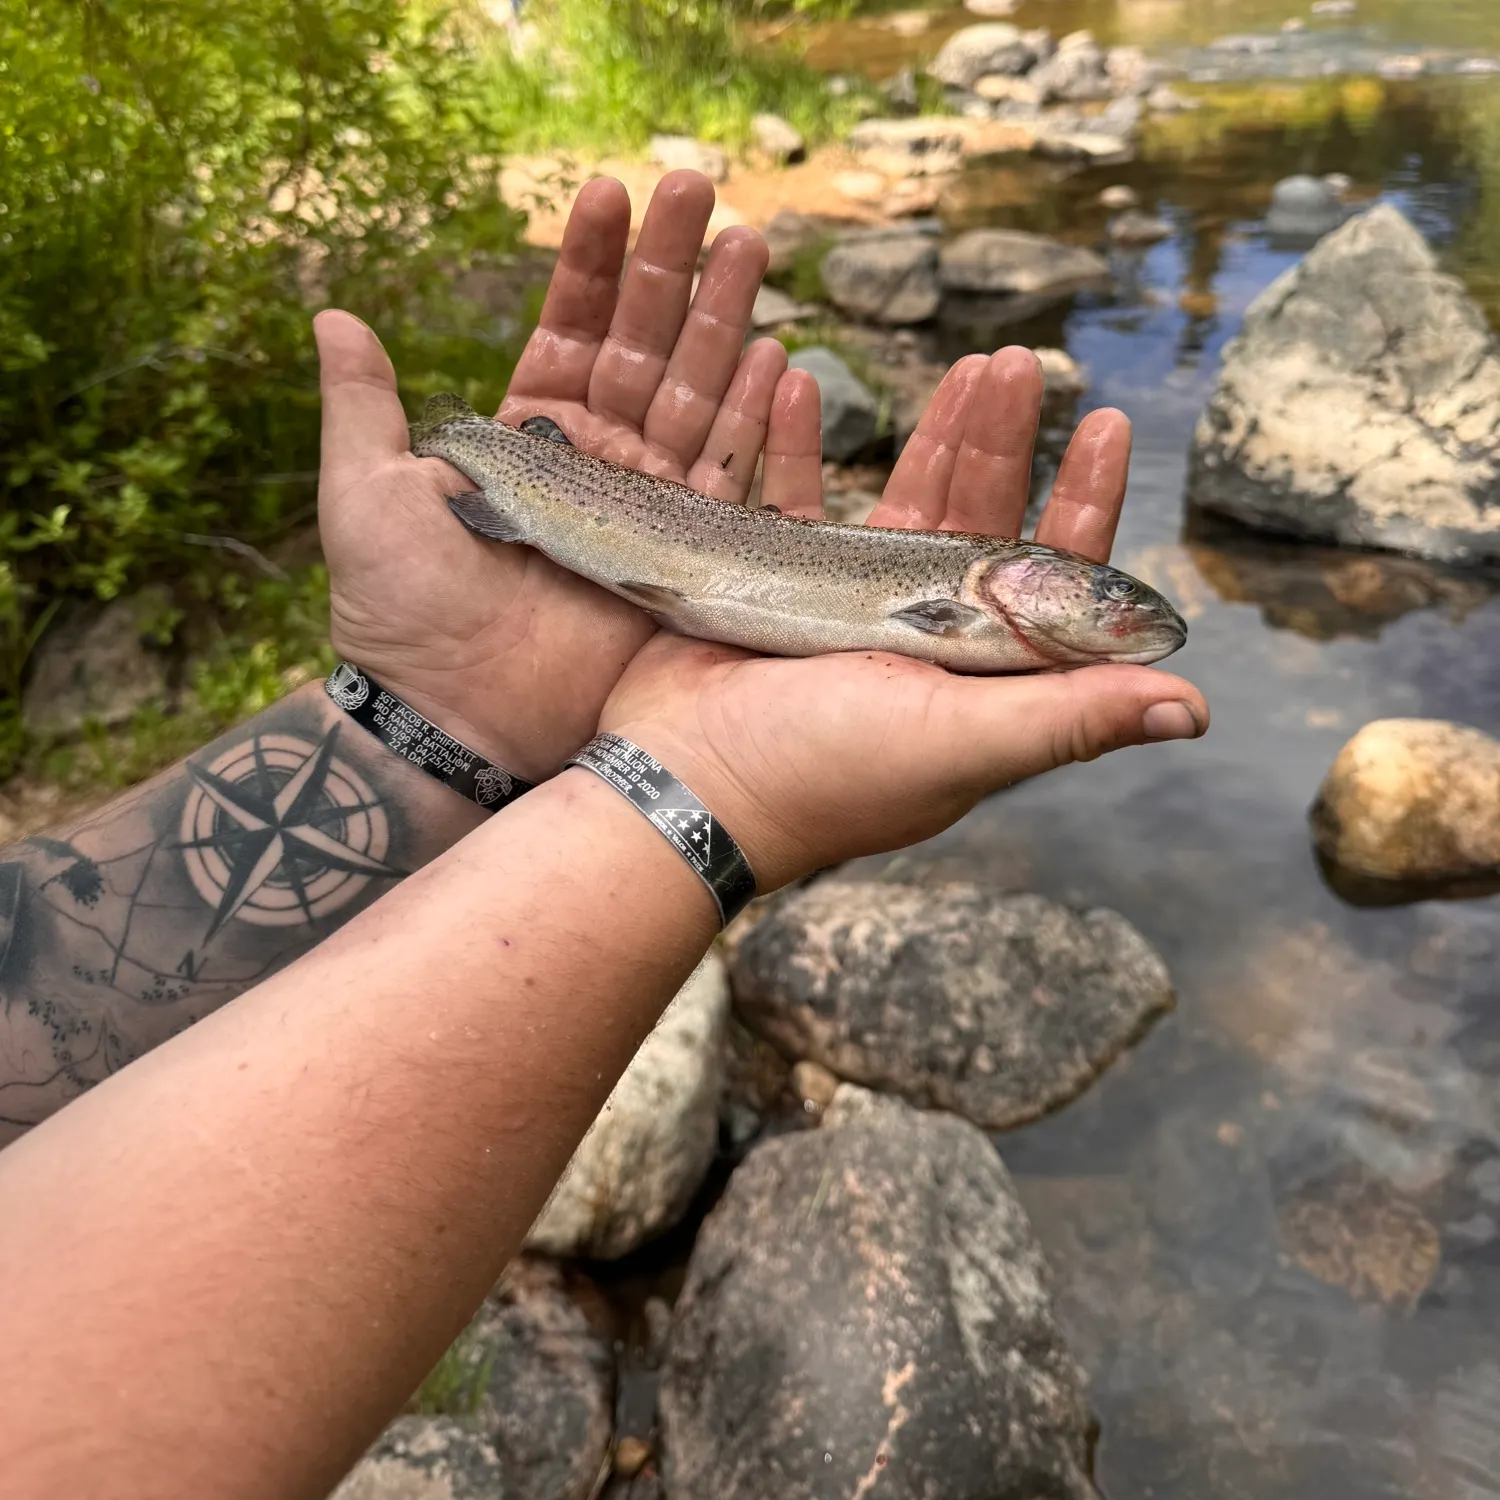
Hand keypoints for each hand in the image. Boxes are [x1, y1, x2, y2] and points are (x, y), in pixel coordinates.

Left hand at [313, 171, 813, 781]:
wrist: (453, 721)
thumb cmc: (400, 614)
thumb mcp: (364, 497)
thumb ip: (364, 408)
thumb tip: (333, 314)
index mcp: (528, 439)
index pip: (571, 332)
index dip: (592, 265)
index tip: (612, 190)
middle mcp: (597, 467)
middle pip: (647, 351)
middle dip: (673, 271)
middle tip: (703, 190)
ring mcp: (649, 512)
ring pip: (697, 401)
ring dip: (725, 323)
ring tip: (750, 245)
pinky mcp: (689, 564)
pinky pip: (731, 485)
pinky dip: (756, 426)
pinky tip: (778, 360)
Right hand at [598, 348, 1209, 890]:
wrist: (678, 784)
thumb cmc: (821, 772)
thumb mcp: (957, 743)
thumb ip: (1069, 717)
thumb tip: (1197, 709)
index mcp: (977, 678)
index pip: (1053, 580)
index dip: (1084, 501)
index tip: (1106, 424)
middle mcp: (922, 644)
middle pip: (981, 522)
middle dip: (1006, 442)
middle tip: (1020, 363)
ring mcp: (846, 615)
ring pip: (903, 504)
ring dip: (933, 434)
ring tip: (962, 365)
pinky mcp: (772, 590)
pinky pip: (794, 500)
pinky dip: (799, 443)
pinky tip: (802, 380)